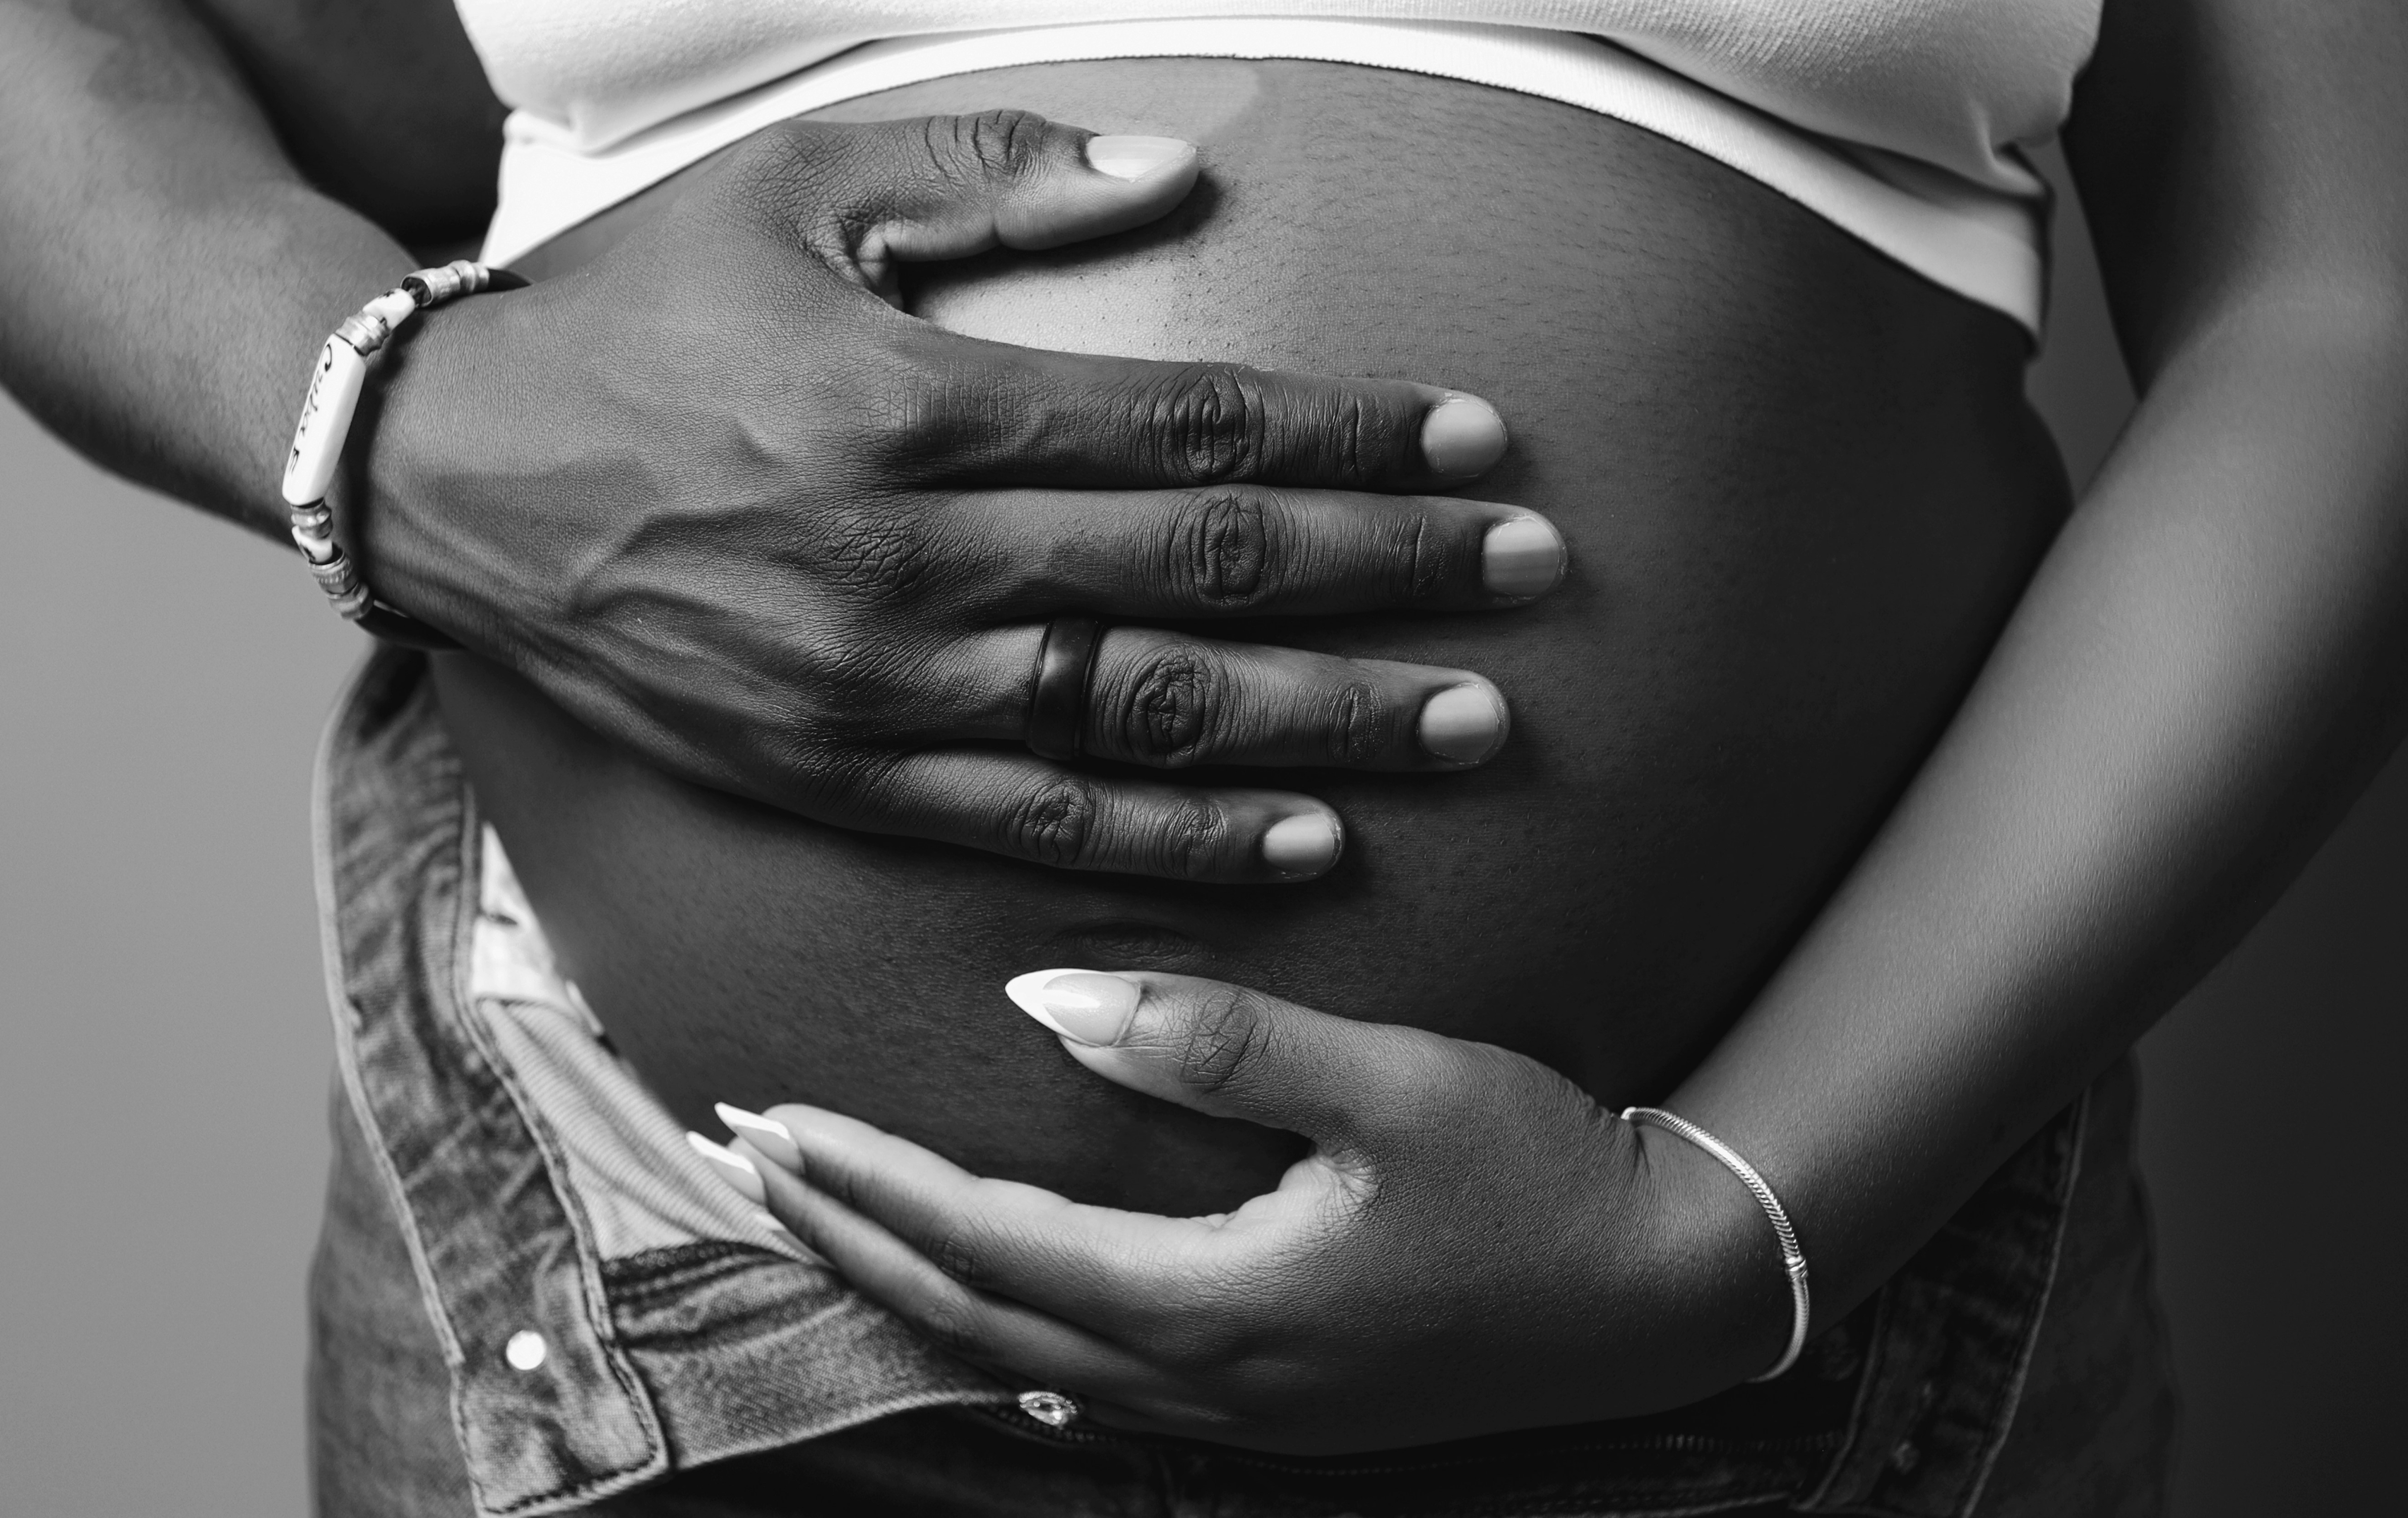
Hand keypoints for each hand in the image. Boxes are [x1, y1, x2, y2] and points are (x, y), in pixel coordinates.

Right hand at [360, 112, 1565, 882]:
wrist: (444, 477)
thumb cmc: (631, 320)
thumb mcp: (793, 196)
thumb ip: (990, 183)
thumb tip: (1174, 174)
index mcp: (916, 406)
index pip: (1191, 429)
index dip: (1353, 437)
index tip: (1477, 440)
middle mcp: (917, 561)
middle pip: (1205, 575)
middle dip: (1390, 575)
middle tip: (1532, 576)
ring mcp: (885, 688)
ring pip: (1151, 713)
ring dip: (1326, 721)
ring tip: (1468, 724)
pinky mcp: (847, 776)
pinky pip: (1045, 823)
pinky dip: (1182, 839)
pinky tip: (1304, 841)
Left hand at [719, 970, 1797, 1452]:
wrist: (1669, 1287)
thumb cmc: (1541, 1174)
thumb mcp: (1394, 1083)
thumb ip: (1218, 1040)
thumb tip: (1047, 997)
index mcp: (1217, 1302)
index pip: (987, 1242)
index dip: (868, 1182)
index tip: (768, 1119)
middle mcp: (1206, 1380)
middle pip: (970, 1313)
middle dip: (846, 1236)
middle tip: (738, 1165)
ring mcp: (1240, 1409)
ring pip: (1018, 1355)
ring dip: (906, 1278)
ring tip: (820, 1214)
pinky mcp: (1274, 1402)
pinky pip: (1086, 1373)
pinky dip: (996, 1321)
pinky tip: (971, 1294)